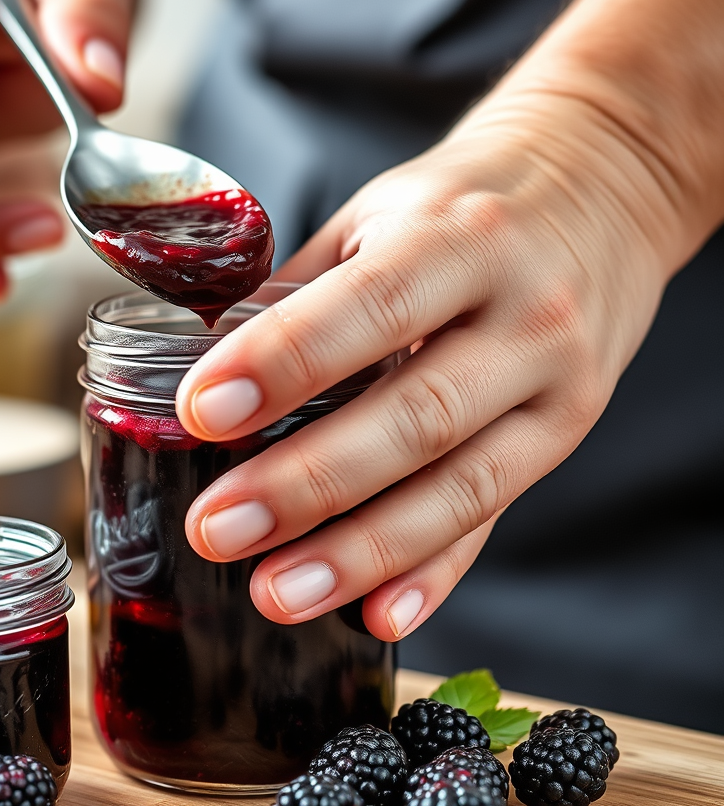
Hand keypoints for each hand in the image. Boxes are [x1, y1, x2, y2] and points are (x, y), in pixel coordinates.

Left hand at [174, 95, 686, 640]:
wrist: (604, 190)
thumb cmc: (468, 204)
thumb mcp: (381, 216)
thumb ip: (301, 294)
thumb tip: (204, 367)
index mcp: (463, 239)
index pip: (369, 307)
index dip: (283, 362)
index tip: (200, 412)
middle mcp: (524, 316)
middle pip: (416, 416)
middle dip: (309, 483)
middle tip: (218, 528)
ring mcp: (557, 386)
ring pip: (460, 486)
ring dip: (361, 553)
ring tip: (275, 592)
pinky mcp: (563, 436)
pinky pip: (494, 516)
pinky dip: (435, 574)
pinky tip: (378, 615)